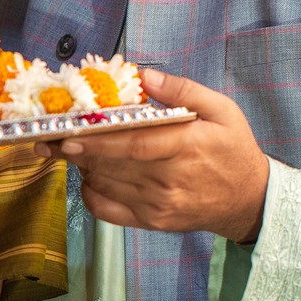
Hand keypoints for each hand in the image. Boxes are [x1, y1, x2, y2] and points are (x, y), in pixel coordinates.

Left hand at [35, 70, 269, 243]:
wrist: (250, 200)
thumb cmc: (233, 150)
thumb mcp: (223, 111)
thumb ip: (184, 91)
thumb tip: (146, 77)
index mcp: (186, 147)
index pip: (135, 145)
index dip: (99, 141)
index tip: (69, 135)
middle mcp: (169, 181)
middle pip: (112, 165)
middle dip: (77, 152)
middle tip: (50, 138)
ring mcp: (159, 206)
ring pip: (106, 185)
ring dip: (84, 167)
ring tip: (75, 149)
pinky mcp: (151, 222)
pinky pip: (108, 210)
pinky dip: (90, 194)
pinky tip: (91, 176)